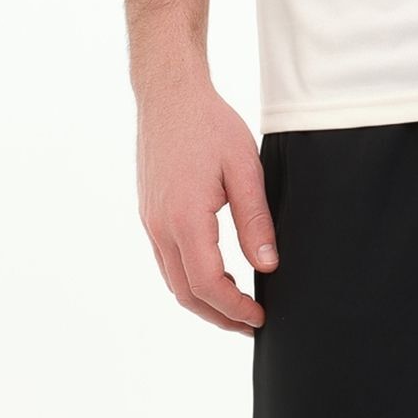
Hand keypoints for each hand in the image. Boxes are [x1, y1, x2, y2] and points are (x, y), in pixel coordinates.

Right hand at [136, 80, 278, 333]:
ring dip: (203, 300)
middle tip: (250, 323)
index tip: (259, 317)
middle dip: (218, 316)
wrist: (169, 95)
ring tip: (236, 305)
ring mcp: (150, 221)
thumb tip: (268, 266)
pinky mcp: (149, 213)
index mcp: (185, 218)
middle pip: (186, 293)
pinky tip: (214, 273)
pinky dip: (189, 278)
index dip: (234, 309)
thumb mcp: (244, 167)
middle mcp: (161, 227)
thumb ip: (255, 220)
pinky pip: (166, 260)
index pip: (208, 284)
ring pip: (173, 280)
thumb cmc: (210, 124)